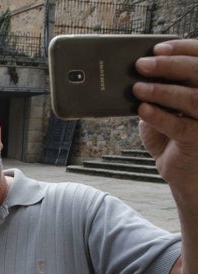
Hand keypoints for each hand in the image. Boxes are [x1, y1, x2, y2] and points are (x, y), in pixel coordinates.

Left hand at [133, 39, 197, 184]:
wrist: (183, 170)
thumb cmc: (172, 135)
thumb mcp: (164, 107)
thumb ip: (158, 91)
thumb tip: (137, 72)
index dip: (183, 48)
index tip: (157, 48)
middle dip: (169, 65)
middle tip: (141, 65)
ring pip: (191, 98)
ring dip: (161, 91)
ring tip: (137, 88)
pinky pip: (179, 125)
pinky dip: (158, 116)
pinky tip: (142, 110)